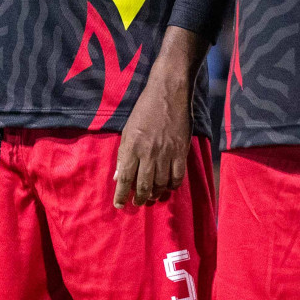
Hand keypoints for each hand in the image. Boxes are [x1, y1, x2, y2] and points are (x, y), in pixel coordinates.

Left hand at [113, 61, 190, 207]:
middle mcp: (149, 153)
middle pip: (143, 185)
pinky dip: (172, 186)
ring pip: (160, 184)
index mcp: (132, 146)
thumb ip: (123, 154)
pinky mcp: (181, 152)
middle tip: (137, 203)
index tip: (119, 205)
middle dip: (139, 199)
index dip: (121, 195)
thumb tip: (118, 176)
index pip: (125, 178)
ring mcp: (166, 153)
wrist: (168, 93)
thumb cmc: (144, 110)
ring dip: (155, 194)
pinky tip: (167, 186)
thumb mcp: (128, 130)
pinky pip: (177, 177)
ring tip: (151, 196)